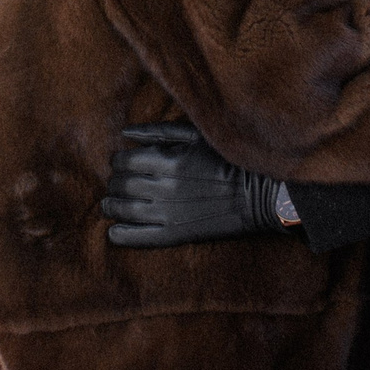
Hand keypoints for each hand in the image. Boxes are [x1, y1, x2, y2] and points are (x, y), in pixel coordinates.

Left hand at [100, 121, 290, 246]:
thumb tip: (125, 133)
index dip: (118, 161)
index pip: (125, 160)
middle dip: (114, 183)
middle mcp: (165, 187)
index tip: (120, 163)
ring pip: (125, 210)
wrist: (260, 193)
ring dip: (112, 206)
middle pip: (122, 185)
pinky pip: (141, 237)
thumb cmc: (228, 158)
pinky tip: (114, 232)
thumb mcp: (196, 135)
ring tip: (109, 205)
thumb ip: (159, 132)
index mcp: (169, 159)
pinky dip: (123, 236)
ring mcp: (170, 213)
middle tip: (115, 183)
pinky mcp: (177, 235)